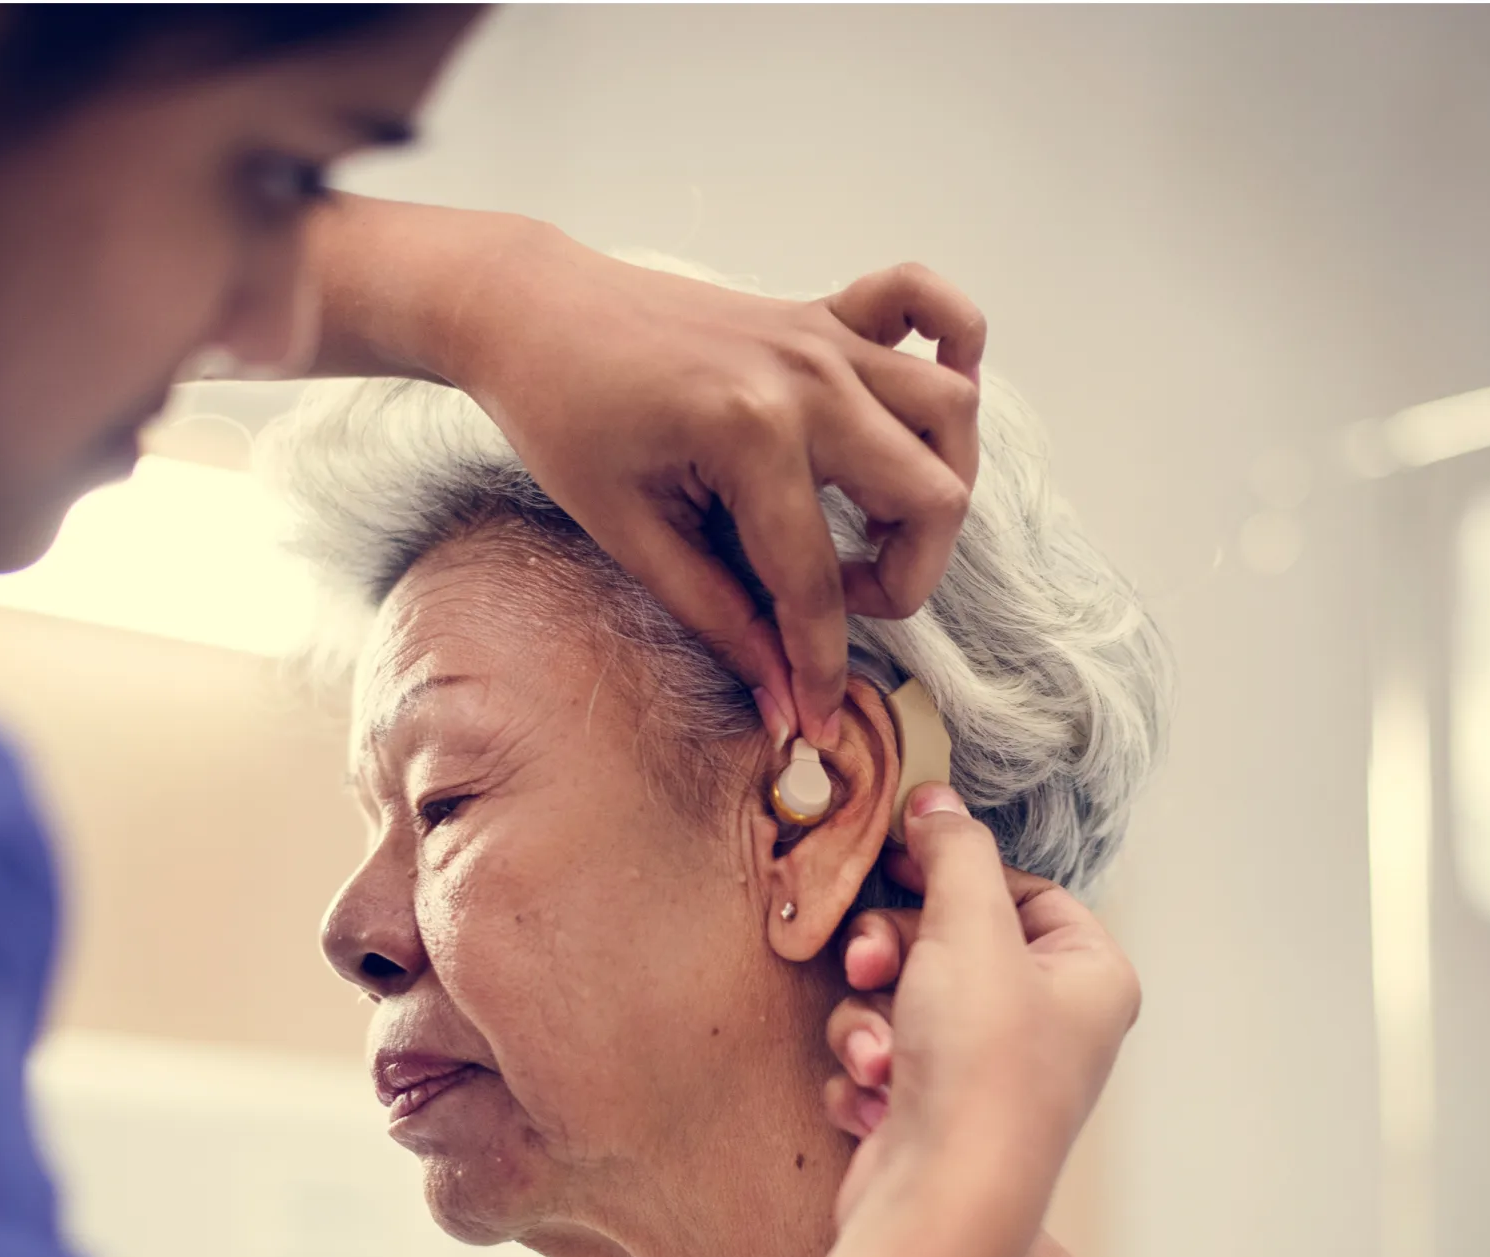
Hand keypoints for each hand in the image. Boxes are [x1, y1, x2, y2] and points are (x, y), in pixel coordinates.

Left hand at [310, 201, 984, 743]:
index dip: (818, 663)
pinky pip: (930, 303)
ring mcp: (823, 337)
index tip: (815, 718)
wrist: (532, 310)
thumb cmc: (563, 417)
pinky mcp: (821, 313)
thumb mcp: (629, 534)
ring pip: (951, 414)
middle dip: (902, 579)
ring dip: (936, 485)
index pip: (817, 577)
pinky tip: (932, 401)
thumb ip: (719, 619)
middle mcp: (810, 377)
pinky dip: (957, 342)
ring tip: (874, 524)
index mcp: (752, 432)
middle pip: (930, 497)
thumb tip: (780, 702)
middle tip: (835, 599)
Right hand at [820, 786, 1139, 1233]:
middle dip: (893, 953)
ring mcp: (992, 1075)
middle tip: (868, 963)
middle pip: (951, 941)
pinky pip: (882, 1057)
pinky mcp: (935, 1116)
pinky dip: (867, 1071)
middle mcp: (1050, 1026)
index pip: (1024, 889)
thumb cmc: (979, 1069)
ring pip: (902, 998)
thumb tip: (937, 800)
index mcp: (1089, 977)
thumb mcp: (970, 928)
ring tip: (878, 1057)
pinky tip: (875, 1100)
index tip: (900, 855)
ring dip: (870, 1018)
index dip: (956, 871)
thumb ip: (953, 852)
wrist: (940, 1207)